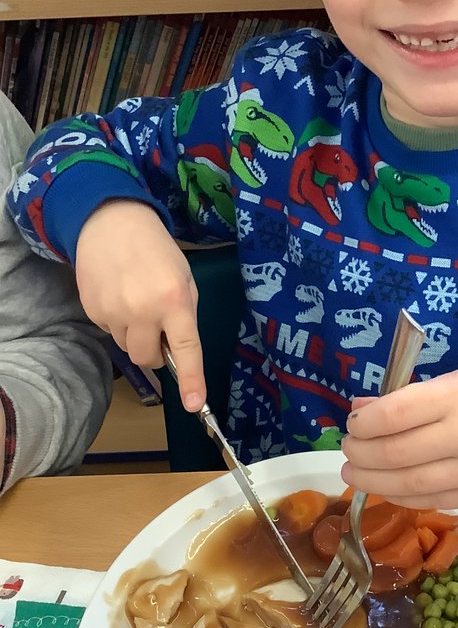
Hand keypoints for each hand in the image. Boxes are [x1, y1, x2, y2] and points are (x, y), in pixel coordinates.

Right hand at [74, 200, 205, 410]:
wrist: (111, 222)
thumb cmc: (158, 251)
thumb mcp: (184, 278)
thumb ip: (184, 314)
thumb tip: (177, 350)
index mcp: (175, 300)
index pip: (187, 348)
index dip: (192, 379)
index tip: (195, 405)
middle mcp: (143, 310)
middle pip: (148, 358)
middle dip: (157, 353)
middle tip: (160, 331)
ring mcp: (113, 312)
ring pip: (128, 347)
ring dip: (136, 336)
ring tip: (137, 303)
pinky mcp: (92, 310)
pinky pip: (109, 332)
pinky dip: (118, 323)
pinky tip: (120, 296)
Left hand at [341, 360, 457, 509]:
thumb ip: (416, 395)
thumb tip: (364, 411)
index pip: (394, 415)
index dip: (363, 424)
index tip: (354, 422)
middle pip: (394, 455)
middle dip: (360, 454)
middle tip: (348, 449)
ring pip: (407, 486)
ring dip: (371, 480)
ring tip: (355, 471)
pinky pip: (431, 501)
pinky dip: (401, 496)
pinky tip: (387, 486)